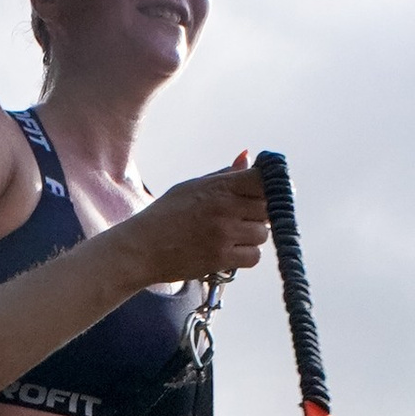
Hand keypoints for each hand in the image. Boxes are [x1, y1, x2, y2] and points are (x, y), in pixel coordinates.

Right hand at [135, 158, 267, 286]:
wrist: (141, 248)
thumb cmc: (165, 215)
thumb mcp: (193, 186)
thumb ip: (225, 175)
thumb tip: (248, 157)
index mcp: (218, 186)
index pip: (263, 179)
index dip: (273, 184)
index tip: (271, 190)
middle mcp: (224, 208)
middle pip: (268, 208)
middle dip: (261, 213)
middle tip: (244, 217)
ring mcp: (224, 234)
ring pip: (263, 233)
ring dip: (253, 236)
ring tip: (232, 235)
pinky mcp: (221, 258)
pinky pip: (254, 256)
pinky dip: (247, 255)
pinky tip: (230, 250)